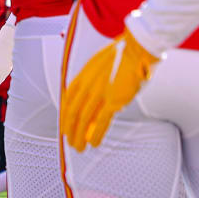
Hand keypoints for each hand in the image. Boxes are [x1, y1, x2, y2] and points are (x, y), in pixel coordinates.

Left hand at [60, 26, 157, 151]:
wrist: (134, 51)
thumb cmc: (120, 56)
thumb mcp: (97, 65)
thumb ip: (91, 80)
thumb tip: (92, 94)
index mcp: (82, 76)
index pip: (67, 101)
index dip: (64, 116)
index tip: (64, 126)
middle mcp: (87, 86)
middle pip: (73, 113)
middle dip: (70, 129)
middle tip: (69, 141)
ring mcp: (99, 94)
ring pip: (84, 120)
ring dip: (80, 136)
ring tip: (78, 147)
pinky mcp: (113, 101)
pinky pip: (102, 122)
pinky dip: (96, 135)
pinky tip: (93, 143)